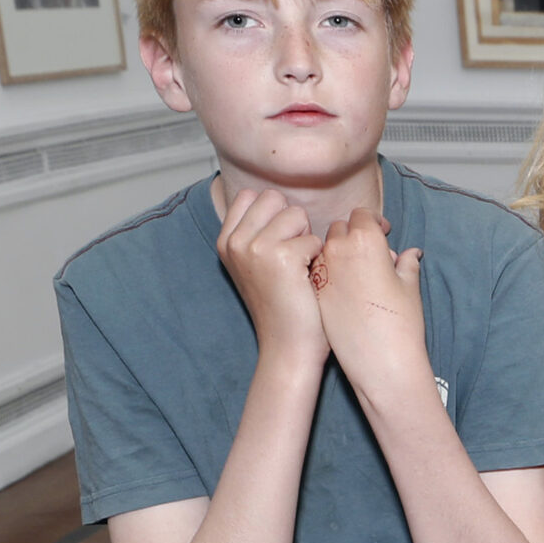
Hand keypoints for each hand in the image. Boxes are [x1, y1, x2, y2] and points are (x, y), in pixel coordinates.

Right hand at [216, 187, 326, 365]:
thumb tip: (278, 200)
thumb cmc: (283, 305)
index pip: (252, 195)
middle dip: (292, 223)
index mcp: (226, 241)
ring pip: (296, 214)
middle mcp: (234, 242)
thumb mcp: (258, 264)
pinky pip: (313, 239)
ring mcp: (253, 248)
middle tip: (292, 259)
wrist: (287, 347)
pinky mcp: (279, 257)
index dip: (275, 214)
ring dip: (307, 239)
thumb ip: (259, 231)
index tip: (279, 246)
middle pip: (275, 198)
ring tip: (299, 270)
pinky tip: (307, 282)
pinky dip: (318, 259)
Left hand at [312, 209, 428, 392]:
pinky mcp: (313, 292)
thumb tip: (410, 254)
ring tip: (357, 272)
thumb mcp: (409, 287)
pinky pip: (317, 271)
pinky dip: (328, 272)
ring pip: (325, 250)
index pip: (362, 215)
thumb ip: (407, 264)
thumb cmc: (401, 323)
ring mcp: (321, 272)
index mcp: (365, 241)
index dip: (374, 221)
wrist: (381, 362)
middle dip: (354, 234)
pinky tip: (344, 289)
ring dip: (339, 253)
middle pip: (340, 228)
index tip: (382, 231)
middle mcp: (338, 251)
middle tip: (369, 251)